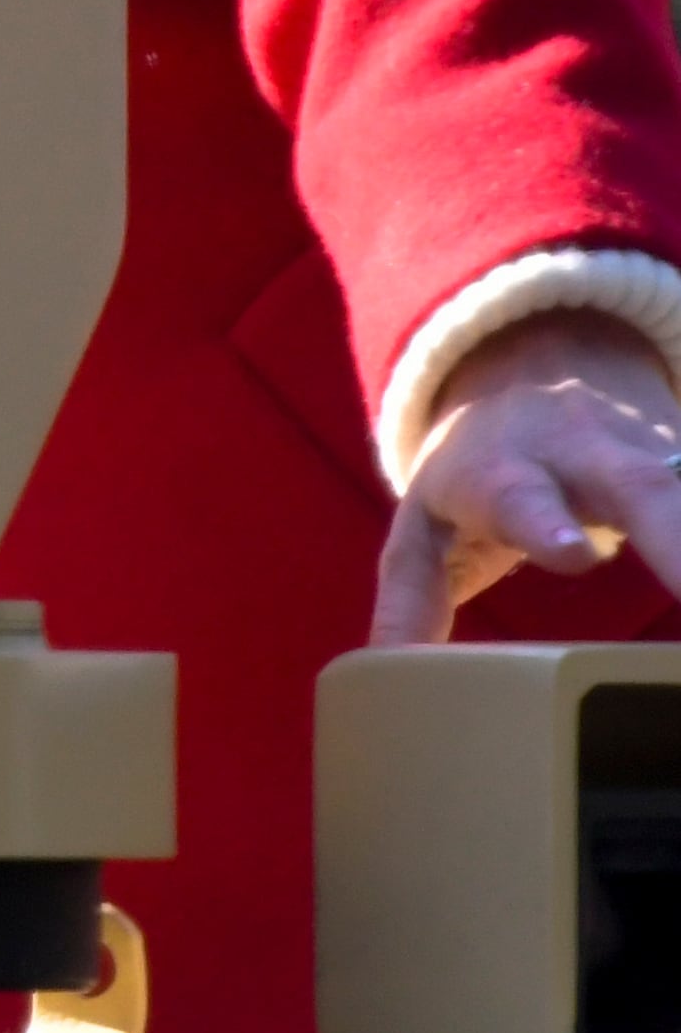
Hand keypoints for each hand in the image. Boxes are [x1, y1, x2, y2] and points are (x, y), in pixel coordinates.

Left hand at [371, 308, 680, 640]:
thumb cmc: (483, 463)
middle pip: (654, 495)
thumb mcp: (429, 517)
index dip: (543, 521)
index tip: (570, 550)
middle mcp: (600, 459)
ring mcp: (671, 461)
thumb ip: (412, 594)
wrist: (537, 363)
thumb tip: (380, 668)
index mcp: (514, 471)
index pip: (523, 497)